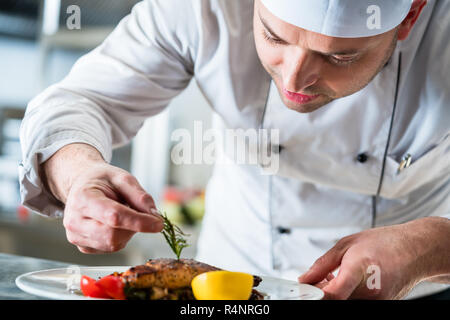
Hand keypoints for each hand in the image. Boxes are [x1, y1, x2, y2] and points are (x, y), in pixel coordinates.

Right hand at [41, 143, 163, 253]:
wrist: (82, 186)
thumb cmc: (102, 181)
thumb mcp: (122, 178)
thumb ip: (139, 195)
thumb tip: (153, 215)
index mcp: (82, 198)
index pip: (114, 216)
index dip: (139, 221)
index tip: (158, 223)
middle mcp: (74, 220)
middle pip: (113, 235)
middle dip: (134, 226)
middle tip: (140, 213)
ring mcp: (76, 236)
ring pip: (113, 244)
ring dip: (128, 232)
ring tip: (124, 214)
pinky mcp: (83, 247)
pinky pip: (110, 248)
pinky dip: (121, 237)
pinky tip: (115, 224)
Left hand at [298, 218, 449, 299]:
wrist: (416, 250)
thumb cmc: (384, 243)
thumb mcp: (347, 244)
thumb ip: (322, 264)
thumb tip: (304, 279)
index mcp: (360, 269)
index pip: (333, 294)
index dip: (316, 294)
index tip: (305, 289)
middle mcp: (371, 291)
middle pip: (336, 301)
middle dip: (320, 293)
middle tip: (315, 281)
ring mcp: (378, 302)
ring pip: (344, 303)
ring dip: (332, 295)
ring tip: (333, 278)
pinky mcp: (381, 306)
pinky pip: (354, 304)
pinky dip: (345, 296)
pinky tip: (346, 283)